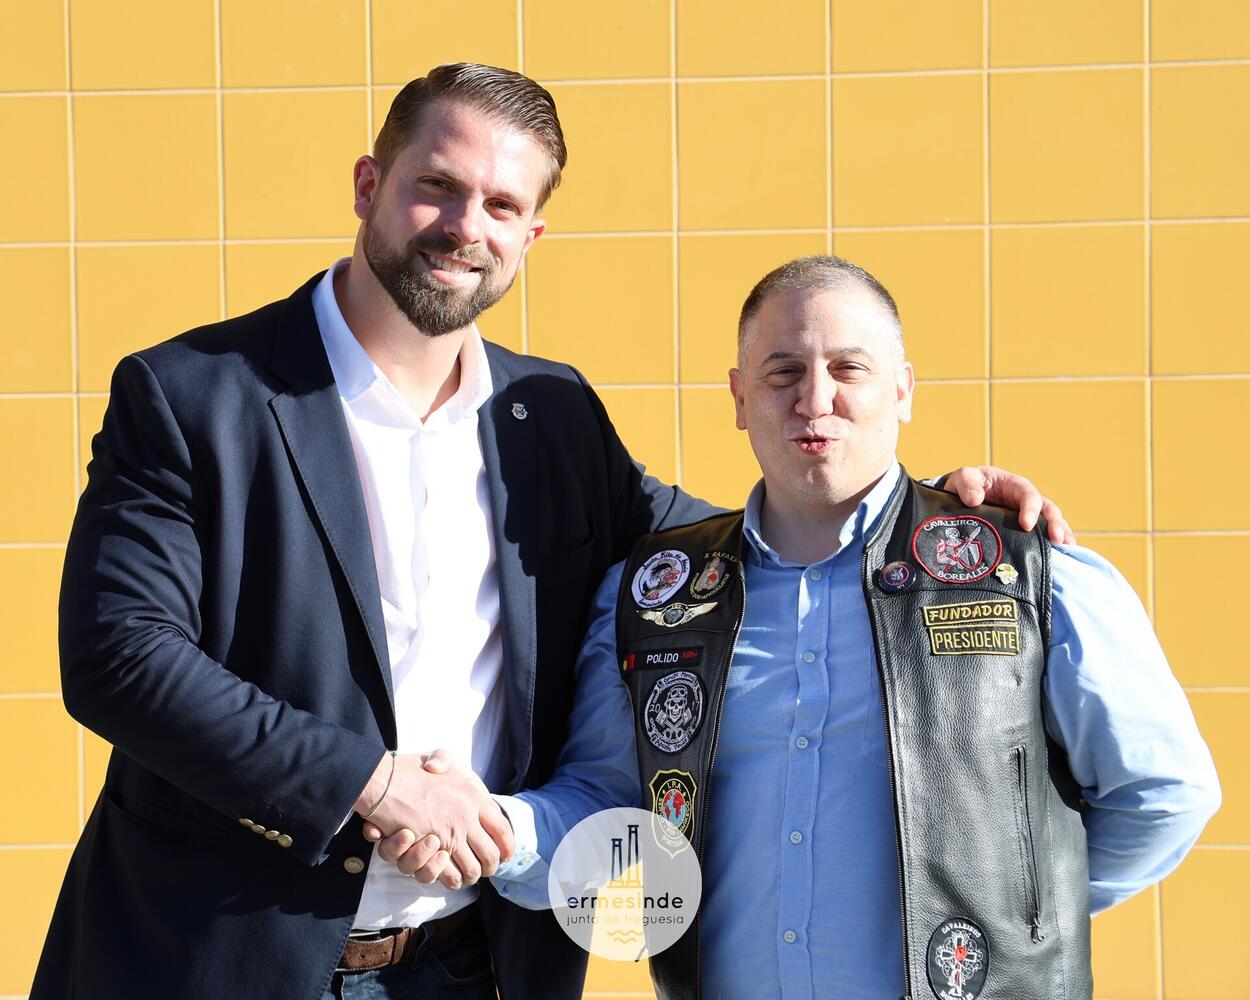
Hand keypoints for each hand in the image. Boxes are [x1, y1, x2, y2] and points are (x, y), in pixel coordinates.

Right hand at [355, 749, 513, 887]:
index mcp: (474, 798)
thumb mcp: (439, 757)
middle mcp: (466, 820)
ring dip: (472, 876)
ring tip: (470, 874)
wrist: (382, 783)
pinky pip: (450, 876)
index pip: (502, 829)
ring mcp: (449, 838)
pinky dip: (452, 879)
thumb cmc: (409, 770)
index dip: (507, 846)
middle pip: (491, 856)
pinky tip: (452, 876)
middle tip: (487, 868)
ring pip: (472, 870)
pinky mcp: (431, 852)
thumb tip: (448, 771)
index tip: (506, 854)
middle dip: (491, 867)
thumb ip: (450, 761)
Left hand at [943, 465, 1074, 544]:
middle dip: (1054, 524)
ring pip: (1051, 524)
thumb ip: (967, 483)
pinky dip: (1053, 547)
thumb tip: (975, 499)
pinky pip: (1043, 538)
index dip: (1030, 509)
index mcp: (1015, 486)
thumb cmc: (968, 484)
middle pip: (1048, 511)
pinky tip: (1060, 559)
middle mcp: (1027, 501)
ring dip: (1060, 536)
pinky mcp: (1026, 532)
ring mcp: (1029, 517)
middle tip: (1057, 540)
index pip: (1029, 495)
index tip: (1026, 525)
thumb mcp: (965, 477)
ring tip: (1066, 550)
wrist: (963, 497)